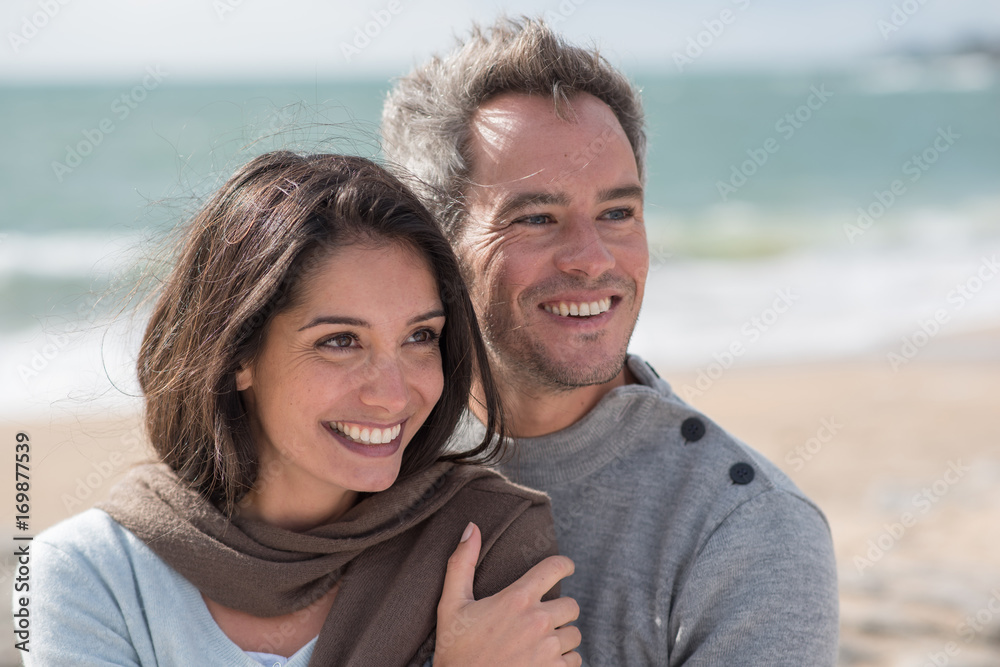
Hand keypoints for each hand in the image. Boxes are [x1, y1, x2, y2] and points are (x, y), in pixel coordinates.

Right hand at [434, 522, 581, 666]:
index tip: (566, 567)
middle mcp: (537, 622)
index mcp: (517, 599)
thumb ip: (462, 564)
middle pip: (571, 605)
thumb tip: (471, 527)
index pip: (556, 568)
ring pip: (574, 635)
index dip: (565, 564)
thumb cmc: (456, 650)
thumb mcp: (451, 605)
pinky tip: (543, 662)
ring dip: (562, 638)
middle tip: (541, 619)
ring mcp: (548, 650)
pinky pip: (574, 660)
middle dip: (559, 610)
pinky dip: (564, 661)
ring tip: (540, 643)